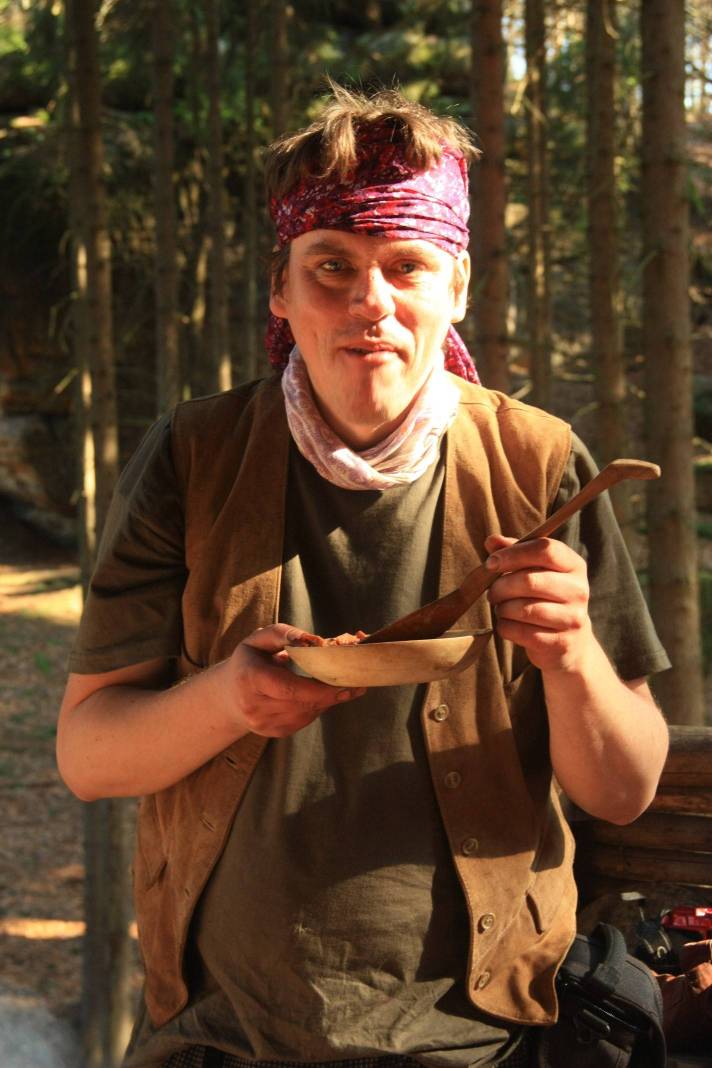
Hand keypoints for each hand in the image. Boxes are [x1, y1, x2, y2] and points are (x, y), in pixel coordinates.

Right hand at [225, 623, 365, 737]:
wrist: (230, 695)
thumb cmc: (250, 660)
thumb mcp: (259, 639)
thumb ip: (284, 634)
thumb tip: (314, 640)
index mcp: (249, 679)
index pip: (289, 688)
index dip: (319, 688)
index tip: (345, 682)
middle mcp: (254, 707)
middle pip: (303, 703)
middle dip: (332, 693)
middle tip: (357, 682)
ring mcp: (264, 724)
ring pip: (308, 713)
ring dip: (327, 699)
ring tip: (341, 683)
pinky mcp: (275, 732)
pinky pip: (305, 719)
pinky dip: (317, 706)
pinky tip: (320, 693)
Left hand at [484, 534, 593, 672]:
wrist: (570, 642)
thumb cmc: (546, 597)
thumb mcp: (535, 570)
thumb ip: (514, 552)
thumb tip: (492, 541)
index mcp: (574, 565)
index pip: (545, 549)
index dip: (513, 553)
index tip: (491, 562)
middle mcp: (579, 590)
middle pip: (530, 581)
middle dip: (501, 586)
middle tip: (492, 592)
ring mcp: (572, 618)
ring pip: (524, 609)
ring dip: (502, 608)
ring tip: (500, 607)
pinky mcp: (560, 642)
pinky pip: (521, 632)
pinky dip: (505, 627)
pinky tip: (506, 624)